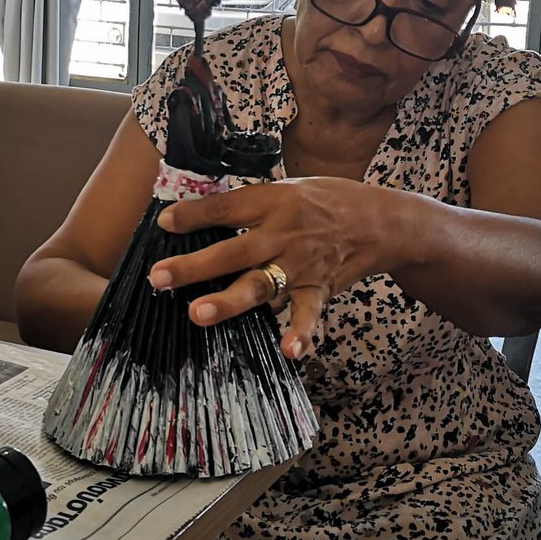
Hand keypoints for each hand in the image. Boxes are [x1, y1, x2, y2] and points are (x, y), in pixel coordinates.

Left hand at [147, 178, 417, 359]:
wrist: (382, 221)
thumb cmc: (327, 200)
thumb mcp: (287, 187)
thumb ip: (248, 202)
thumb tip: (199, 212)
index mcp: (273, 202)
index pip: (225, 208)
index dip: (193, 215)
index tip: (163, 224)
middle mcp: (284, 234)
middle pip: (233, 251)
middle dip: (194, 266)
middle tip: (159, 277)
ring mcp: (301, 265)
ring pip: (260, 285)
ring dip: (230, 301)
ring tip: (198, 313)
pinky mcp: (320, 289)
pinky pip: (308, 315)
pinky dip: (301, 334)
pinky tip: (288, 352)